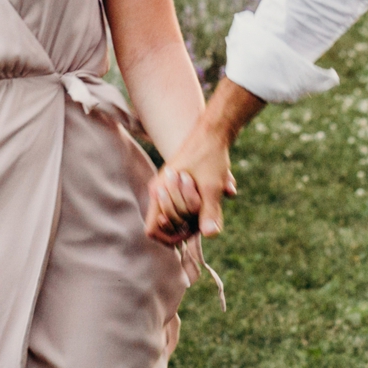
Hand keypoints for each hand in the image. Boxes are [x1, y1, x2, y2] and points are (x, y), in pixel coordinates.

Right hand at [148, 119, 238, 244]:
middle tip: (200, 197)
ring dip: (194, 210)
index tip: (188, 229)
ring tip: (204, 191)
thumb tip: (210, 234)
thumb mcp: (211, 186)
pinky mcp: (180, 186)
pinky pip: (187, 207)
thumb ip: (209, 211)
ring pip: (179, 216)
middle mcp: (160, 191)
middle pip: (168, 224)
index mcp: (159, 191)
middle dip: (186, 218)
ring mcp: (169, 189)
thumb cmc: (209, 156)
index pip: (152, 230)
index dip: (170, 236)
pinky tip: (212, 191)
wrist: (214, 132)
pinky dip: (200, 205)